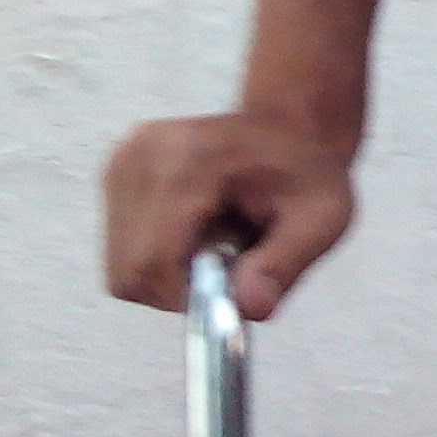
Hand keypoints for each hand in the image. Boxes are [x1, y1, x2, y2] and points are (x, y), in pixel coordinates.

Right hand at [102, 111, 355, 317]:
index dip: (186, 296)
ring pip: (120, 264)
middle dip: (176, 288)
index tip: (229, 289)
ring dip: (166, 272)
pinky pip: (121, 245)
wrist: (288, 127)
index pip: (152, 261)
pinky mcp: (115, 173)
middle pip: (129, 270)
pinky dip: (156, 254)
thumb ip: (284, 265)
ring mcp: (123, 163)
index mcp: (188, 163)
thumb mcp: (321, 220)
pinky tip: (195, 231)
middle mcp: (142, 157)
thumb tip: (249, 308)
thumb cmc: (306, 174)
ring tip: (214, 245)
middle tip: (225, 268)